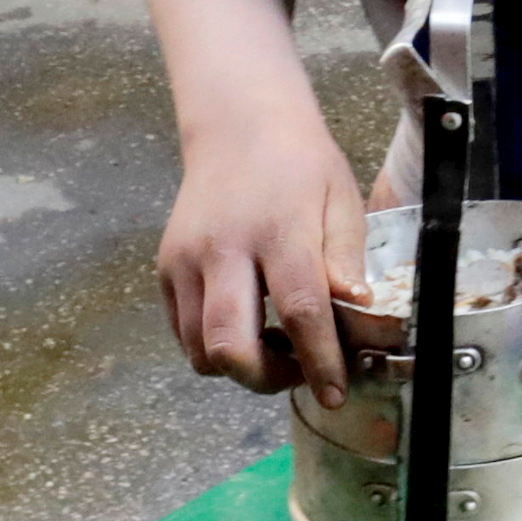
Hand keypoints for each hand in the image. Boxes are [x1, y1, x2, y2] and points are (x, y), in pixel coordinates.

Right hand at [156, 98, 368, 402]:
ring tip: (274, 350)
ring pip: (199, 349)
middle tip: (298, 373)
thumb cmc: (300, 165)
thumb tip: (356, 312)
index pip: (298, 312)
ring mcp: (185, 261)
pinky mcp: (165, 268)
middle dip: (265, 380)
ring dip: (238, 367)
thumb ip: (345, 261)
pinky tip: (247, 328)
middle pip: (229, 345)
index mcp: (278, 231)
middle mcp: (222, 250)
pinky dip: (213, 347)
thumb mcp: (341, 201)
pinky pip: (183, 332)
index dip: (318, 361)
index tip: (335, 393)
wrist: (238, 126)